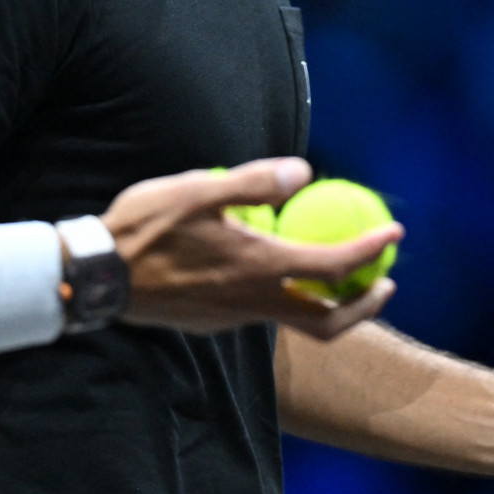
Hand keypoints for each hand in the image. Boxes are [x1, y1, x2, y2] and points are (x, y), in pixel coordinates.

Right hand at [102, 158, 402, 339]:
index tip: (396, 233)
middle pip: (329, 321)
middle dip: (366, 304)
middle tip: (387, 280)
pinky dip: (289, 300)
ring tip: (340, 279)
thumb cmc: (145, 228)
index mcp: (260, 269)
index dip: (371, 250)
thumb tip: (304, 170)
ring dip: (329, 305)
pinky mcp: (213, 322)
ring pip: (297, 322)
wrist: (98, 277)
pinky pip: (264, 315)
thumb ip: (255, 182)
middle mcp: (254, 302)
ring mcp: (233, 318)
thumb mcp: (199, 190)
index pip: (335, 267)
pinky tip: (276, 273)